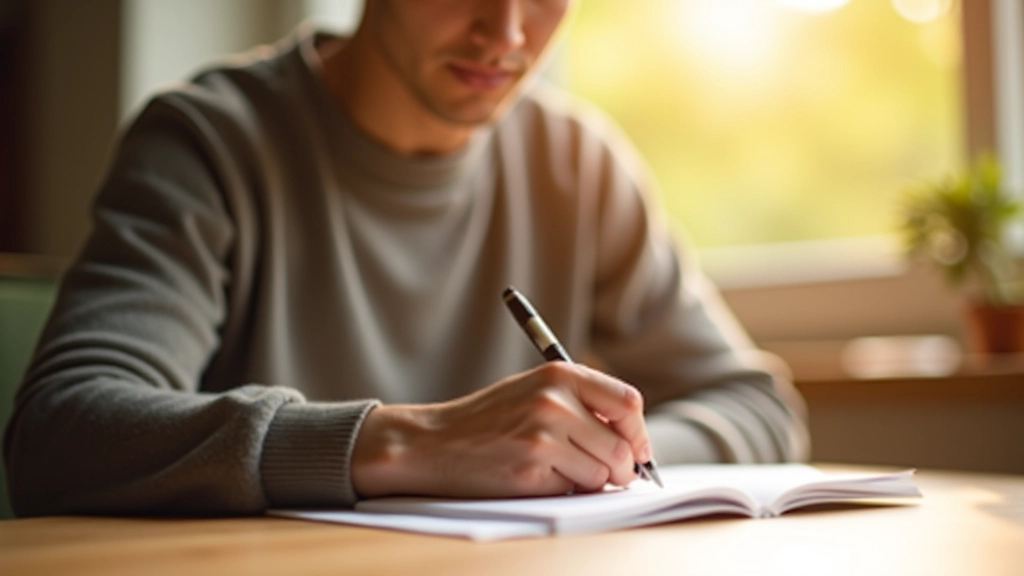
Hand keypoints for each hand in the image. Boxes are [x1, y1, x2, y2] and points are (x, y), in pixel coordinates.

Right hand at [351, 362, 651, 498]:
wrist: (433, 441)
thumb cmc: (489, 418)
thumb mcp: (535, 390)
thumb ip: (582, 403)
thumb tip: (635, 441)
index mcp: (559, 374)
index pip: (628, 403)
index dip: (638, 433)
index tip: (637, 450)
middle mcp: (554, 401)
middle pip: (623, 447)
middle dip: (622, 469)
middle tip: (609, 475)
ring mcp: (542, 436)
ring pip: (603, 474)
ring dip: (590, 481)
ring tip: (559, 469)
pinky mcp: (530, 470)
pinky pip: (573, 489)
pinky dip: (563, 489)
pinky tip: (535, 475)